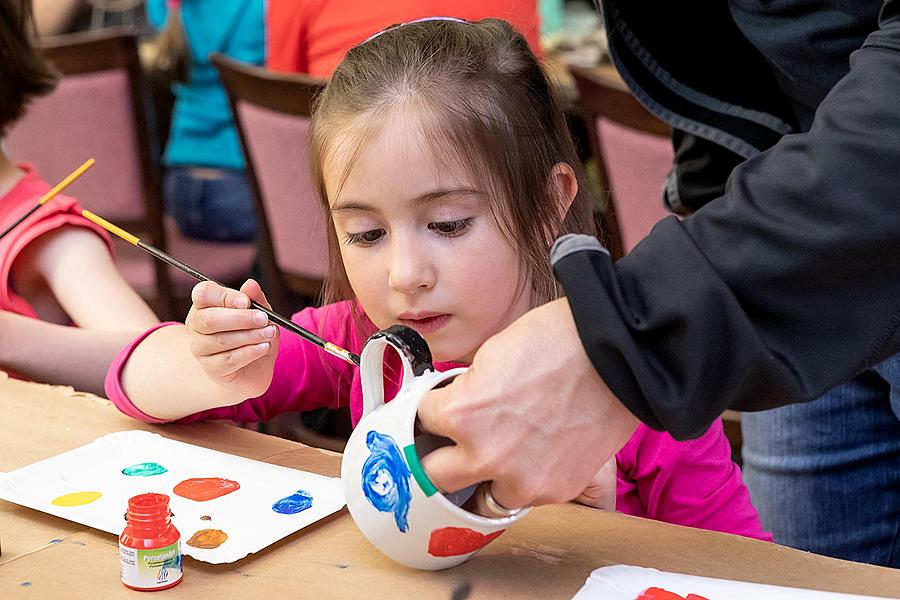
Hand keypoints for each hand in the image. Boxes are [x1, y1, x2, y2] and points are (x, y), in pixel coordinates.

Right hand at [185, 279, 278, 398]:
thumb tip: (251, 284)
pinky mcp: (211, 368)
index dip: (224, 296)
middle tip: (263, 318)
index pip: (204, 294)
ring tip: (270, 333)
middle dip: (240, 318)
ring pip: (221, 340)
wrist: (253, 369)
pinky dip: (250, 352)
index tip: (246, 301)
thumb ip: (255, 300)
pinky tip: (264, 347)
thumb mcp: (260, 315)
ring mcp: (200, 348)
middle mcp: (197, 325)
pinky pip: (229, 359)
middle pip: (210, 319)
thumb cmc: (253, 336)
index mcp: (204, 305)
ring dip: (249, 335)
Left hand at [417, 297, 638, 508]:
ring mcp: (520, 479)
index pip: (422, 422)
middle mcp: (484, 455)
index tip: (438, 413)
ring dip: (485, 478)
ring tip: (502, 453)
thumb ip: (465, 392)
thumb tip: (454, 406)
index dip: (432, 412)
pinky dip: (525, 479)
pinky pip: (525, 495)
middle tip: (451, 447)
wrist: (616, 354)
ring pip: (481, 496)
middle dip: (440, 457)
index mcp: (461, 414)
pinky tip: (537, 453)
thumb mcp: (489, 355)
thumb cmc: (556, 341)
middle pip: (434, 476)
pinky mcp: (556, 491)